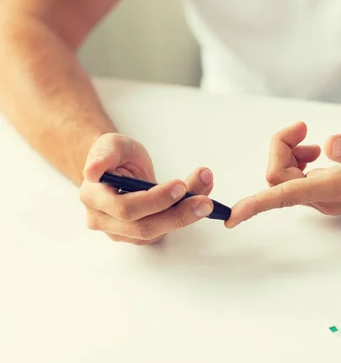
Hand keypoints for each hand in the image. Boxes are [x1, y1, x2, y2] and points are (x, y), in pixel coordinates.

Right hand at [79, 133, 214, 244]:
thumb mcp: (111, 144)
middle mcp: (103, 220)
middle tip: (205, 201)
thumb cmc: (115, 156)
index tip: (180, 186)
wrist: (118, 167)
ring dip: (186, 215)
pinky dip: (186, 214)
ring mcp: (121, 231)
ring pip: (157, 231)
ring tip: (207, 196)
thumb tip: (93, 170)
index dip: (155, 200)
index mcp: (93, 197)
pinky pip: (165, 229)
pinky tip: (201, 197)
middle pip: (144, 226)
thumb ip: (104, 155)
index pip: (125, 207)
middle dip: (178, 214)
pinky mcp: (139, 235)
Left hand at [225, 122, 340, 227]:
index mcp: (335, 189)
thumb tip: (333, 145)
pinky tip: (313, 149)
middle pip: (278, 179)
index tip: (233, 216)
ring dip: (287, 153)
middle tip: (301, 128)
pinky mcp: (325, 190)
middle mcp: (324, 198)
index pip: (286, 197)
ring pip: (283, 178)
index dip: (257, 205)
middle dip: (280, 149)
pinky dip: (295, 158)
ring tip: (308, 137)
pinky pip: (293, 178)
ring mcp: (323, 196)